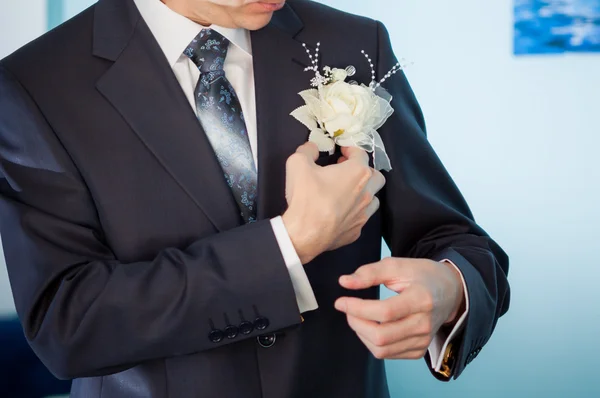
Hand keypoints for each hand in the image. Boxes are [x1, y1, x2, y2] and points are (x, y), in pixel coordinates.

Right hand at [282, 142, 384, 263]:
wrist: (305, 232)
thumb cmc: (306, 197)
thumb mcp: (298, 164)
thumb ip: (307, 150)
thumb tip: (312, 148)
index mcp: (357, 172)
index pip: (361, 153)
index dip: (351, 149)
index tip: (342, 151)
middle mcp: (366, 192)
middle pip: (376, 176)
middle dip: (364, 170)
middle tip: (347, 171)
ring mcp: (363, 213)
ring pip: (373, 198)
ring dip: (364, 192)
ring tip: (347, 192)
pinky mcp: (357, 231)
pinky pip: (360, 217)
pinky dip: (354, 212)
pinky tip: (340, 212)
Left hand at [334, 258, 464, 359]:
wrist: (449, 292)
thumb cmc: (421, 276)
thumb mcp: (397, 266)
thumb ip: (369, 273)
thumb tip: (344, 282)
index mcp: (421, 299)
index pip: (384, 312)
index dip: (357, 308)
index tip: (340, 302)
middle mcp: (424, 324)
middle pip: (381, 336)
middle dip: (356, 323)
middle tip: (347, 309)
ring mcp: (423, 340)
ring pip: (381, 349)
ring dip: (361, 333)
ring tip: (357, 316)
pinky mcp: (419, 350)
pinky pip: (387, 354)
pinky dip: (371, 342)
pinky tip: (370, 326)